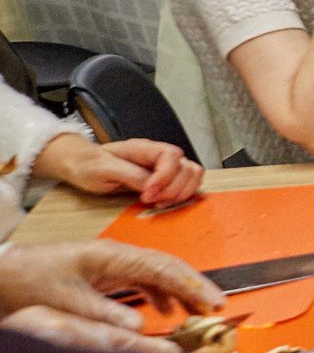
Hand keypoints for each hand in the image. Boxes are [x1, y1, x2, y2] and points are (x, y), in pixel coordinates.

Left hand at [0, 239, 223, 352]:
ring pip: (159, 273)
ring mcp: (113, 263)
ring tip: (199, 312)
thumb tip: (142, 326)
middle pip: (169, 266)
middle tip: (218, 308)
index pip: (164, 268)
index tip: (214, 303)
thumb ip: (105, 313)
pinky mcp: (106, 273)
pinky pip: (144, 280)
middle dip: (195, 286)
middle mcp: (117, 255)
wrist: (3, 271)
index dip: (192, 285)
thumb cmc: (28, 278)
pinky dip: (160, 294)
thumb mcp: (67, 300)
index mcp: (112, 255)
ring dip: (180, 291)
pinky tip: (165, 310)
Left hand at [33, 133, 202, 207]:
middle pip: (187, 167)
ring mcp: (164, 167)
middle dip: (174, 189)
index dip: (164, 177)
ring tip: (160, 203)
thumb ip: (130, 175)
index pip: (171, 155)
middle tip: (153, 202)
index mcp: (144, 148)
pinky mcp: (165, 179)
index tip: (147, 194)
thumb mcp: (104, 170)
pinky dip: (182, 195)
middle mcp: (159, 156)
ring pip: (193, 175)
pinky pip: (186, 184)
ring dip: (181, 193)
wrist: (81, 165)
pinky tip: (163, 202)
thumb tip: (151, 187)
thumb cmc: (89, 165)